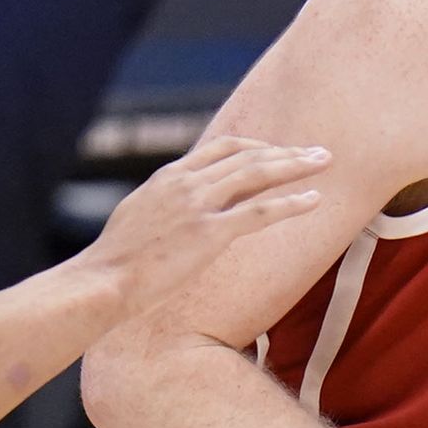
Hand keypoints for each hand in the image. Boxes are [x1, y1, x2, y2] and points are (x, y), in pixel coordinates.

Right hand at [80, 136, 327, 318]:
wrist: (102, 281)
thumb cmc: (115, 262)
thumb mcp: (137, 218)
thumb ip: (162, 205)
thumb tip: (176, 210)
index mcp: (169, 177)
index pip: (221, 148)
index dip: (257, 147)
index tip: (280, 151)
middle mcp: (186, 183)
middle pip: (248, 155)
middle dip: (287, 152)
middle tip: (319, 152)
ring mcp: (198, 206)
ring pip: (258, 174)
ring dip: (296, 166)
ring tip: (325, 163)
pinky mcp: (209, 234)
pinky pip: (261, 211)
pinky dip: (292, 203)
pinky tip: (315, 200)